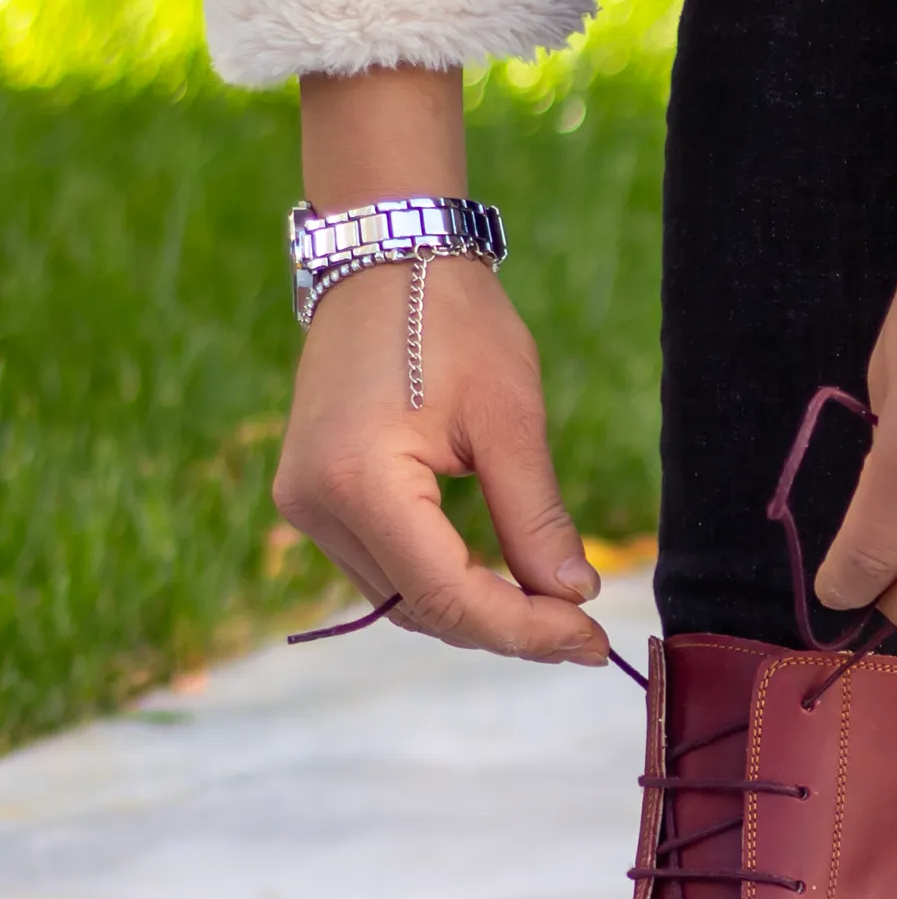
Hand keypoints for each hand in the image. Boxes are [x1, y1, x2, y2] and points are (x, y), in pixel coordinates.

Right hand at [273, 65, 607, 664]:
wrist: (387, 259)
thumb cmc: (452, 321)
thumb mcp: (510, 419)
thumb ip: (535, 517)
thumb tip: (574, 596)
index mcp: (358, 482)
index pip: (447, 595)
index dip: (523, 630)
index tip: (591, 639)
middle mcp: (314, 504)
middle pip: (421, 608)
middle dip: (506, 629)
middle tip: (585, 635)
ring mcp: (303, 504)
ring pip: (401, 598)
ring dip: (476, 613)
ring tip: (556, 614)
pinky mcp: (312, 497)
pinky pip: (386, 567)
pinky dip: (444, 583)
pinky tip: (504, 582)